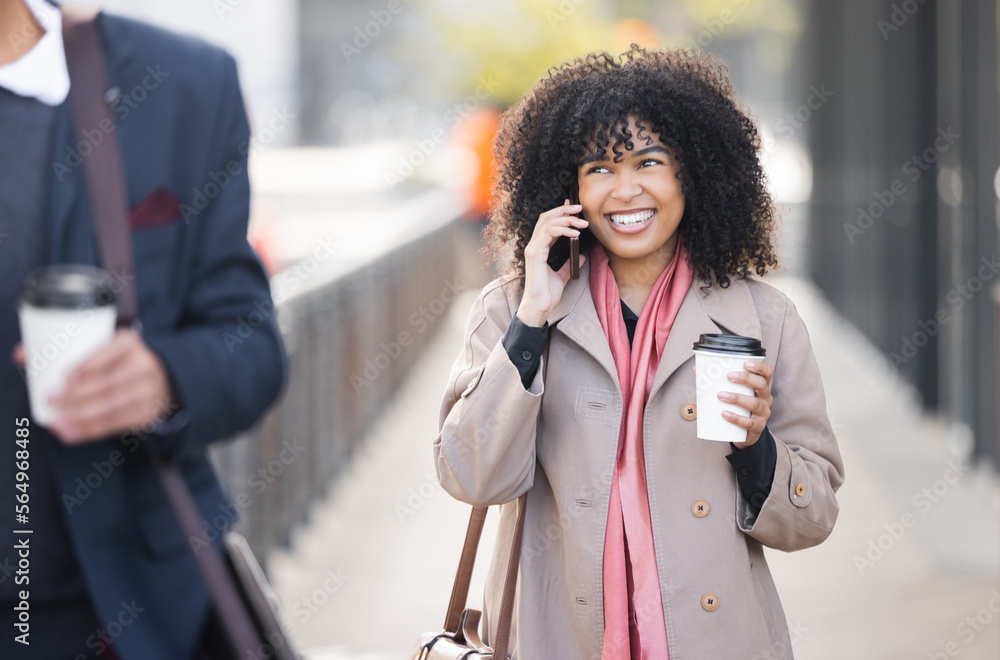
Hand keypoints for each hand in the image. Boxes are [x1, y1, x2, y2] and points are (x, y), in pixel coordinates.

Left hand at [14, 329, 175, 443]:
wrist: (161, 379)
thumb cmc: (118, 362)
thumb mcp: (102, 348)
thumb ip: (64, 350)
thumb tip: (22, 354)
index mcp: (129, 343)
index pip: (109, 352)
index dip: (88, 365)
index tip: (66, 377)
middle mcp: (143, 365)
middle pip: (108, 383)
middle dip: (77, 395)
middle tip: (51, 400)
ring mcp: (148, 391)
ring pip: (111, 406)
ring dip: (81, 417)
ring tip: (57, 423)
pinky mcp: (147, 413)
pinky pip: (116, 424)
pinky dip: (91, 431)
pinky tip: (71, 433)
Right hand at [516, 199, 587, 325]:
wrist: (540, 307)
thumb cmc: (547, 294)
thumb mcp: (562, 276)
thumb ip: (569, 264)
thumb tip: (580, 255)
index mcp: (538, 249)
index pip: (547, 223)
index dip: (560, 213)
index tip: (574, 209)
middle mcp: (533, 246)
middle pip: (546, 218)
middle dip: (563, 209)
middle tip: (580, 207)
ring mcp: (533, 249)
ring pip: (548, 223)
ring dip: (567, 219)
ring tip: (582, 222)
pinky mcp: (535, 254)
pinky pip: (549, 233)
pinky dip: (563, 230)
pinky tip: (575, 233)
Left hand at [717, 360, 773, 447]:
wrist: (743, 433)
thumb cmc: (737, 408)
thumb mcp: (732, 393)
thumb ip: (717, 382)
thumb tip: (697, 369)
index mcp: (760, 387)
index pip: (767, 373)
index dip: (759, 367)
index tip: (745, 363)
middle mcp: (765, 398)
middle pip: (761, 384)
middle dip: (746, 378)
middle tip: (729, 376)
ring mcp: (763, 413)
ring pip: (754, 403)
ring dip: (737, 398)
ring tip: (720, 395)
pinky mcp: (757, 427)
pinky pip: (748, 422)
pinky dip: (736, 418)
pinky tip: (724, 414)